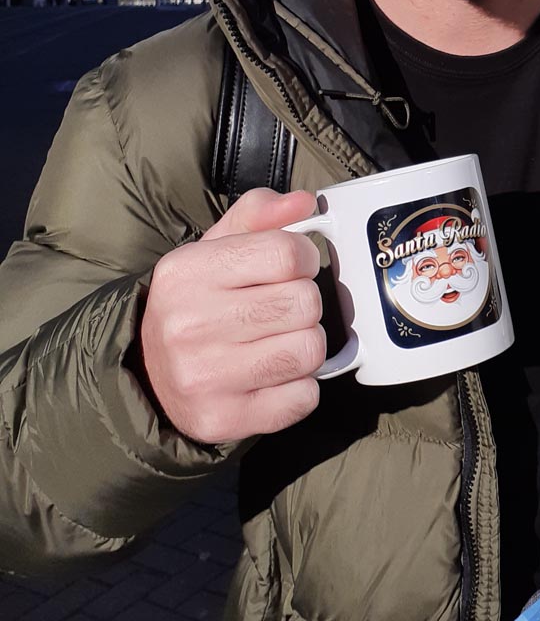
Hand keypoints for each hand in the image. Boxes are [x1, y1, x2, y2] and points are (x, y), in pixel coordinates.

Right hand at [137, 188, 324, 443]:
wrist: (147, 373)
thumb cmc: (196, 300)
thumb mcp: (215, 246)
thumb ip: (259, 213)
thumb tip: (305, 202)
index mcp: (188, 272)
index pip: (287, 254)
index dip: (304, 258)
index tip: (292, 267)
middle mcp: (190, 324)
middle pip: (305, 303)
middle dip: (304, 303)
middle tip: (283, 308)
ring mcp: (203, 377)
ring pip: (309, 350)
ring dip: (306, 345)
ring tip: (279, 340)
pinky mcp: (222, 420)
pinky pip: (303, 398)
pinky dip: (300, 387)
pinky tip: (273, 377)